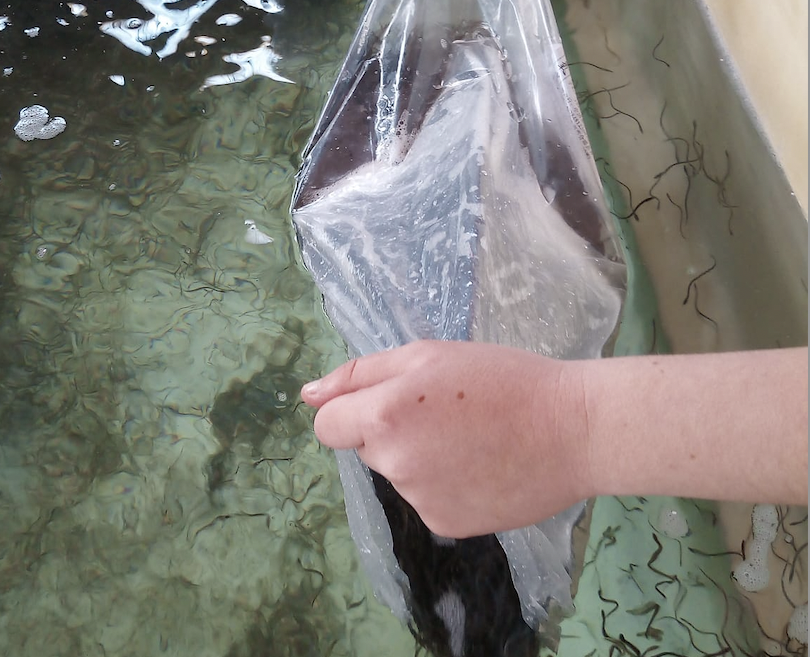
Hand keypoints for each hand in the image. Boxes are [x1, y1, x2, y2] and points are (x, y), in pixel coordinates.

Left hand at [301, 340, 591, 537]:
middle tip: (447, 411)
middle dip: (391, 430)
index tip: (387, 402)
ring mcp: (420, 500)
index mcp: (384, 416)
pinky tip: (481, 465)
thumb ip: (359, 375)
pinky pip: (426, 498)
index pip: (327, 426)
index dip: (351, 410)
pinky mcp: (446, 524)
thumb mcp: (427, 354)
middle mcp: (394, 464)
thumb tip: (308, 396)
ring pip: (398, 473)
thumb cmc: (501, 379)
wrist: (573, 430)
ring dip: (419, 456)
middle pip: (366, 448)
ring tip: (472, 436)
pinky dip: (444, 484)